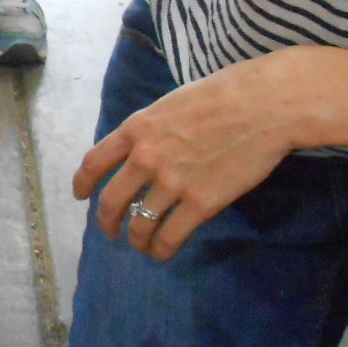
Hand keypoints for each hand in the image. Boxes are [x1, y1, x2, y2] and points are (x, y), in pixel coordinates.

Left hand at [72, 52, 308, 260]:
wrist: (266, 105)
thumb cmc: (226, 94)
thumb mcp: (173, 102)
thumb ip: (152, 128)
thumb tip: (144, 146)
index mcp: (136, 128)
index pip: (94, 162)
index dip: (83, 183)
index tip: (81, 195)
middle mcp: (145, 157)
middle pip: (110, 200)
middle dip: (106, 222)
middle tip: (109, 232)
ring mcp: (171, 182)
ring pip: (139, 224)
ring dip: (136, 240)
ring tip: (140, 246)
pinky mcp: (200, 203)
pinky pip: (169, 235)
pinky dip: (161, 249)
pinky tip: (162, 252)